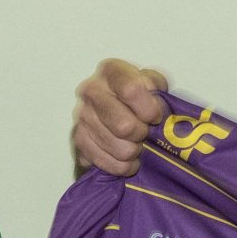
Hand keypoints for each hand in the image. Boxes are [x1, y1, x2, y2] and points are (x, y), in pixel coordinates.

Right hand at [73, 59, 168, 176]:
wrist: (116, 108)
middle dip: (142, 134)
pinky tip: (128, 159)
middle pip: (124, 126)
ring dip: (134, 151)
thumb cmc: (139, 96)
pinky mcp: (78, 139)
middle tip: (146, 133)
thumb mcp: (154, 84)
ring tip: (136, 144)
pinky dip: (122, 166)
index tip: (156, 117)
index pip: (131, 91)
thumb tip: (158, 108)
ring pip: (119, 148)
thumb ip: (158, 91)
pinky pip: (106, 163)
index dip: (149, 110)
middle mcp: (91, 91)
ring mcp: (82, 116)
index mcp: (111, 71)